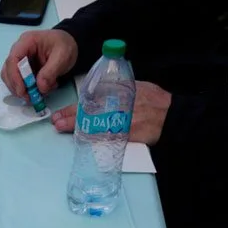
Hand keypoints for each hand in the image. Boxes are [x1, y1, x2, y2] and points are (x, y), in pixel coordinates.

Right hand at [0, 29, 77, 96]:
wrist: (67, 46)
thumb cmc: (64, 45)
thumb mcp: (62, 56)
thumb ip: (51, 72)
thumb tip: (40, 87)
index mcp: (27, 41)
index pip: (13, 59)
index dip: (14, 77)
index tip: (22, 90)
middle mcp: (19, 50)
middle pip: (8, 71)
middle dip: (17, 87)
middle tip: (30, 97)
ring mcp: (19, 61)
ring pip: (10, 79)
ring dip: (20, 90)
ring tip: (35, 95)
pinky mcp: (21, 71)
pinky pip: (17, 83)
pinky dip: (25, 90)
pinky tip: (37, 90)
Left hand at [51, 81, 171, 142]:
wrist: (170, 115)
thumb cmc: (154, 99)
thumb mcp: (134, 87)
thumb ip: (117, 90)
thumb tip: (98, 94)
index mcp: (119, 91)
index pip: (90, 99)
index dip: (73, 108)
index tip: (60, 113)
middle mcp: (117, 105)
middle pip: (88, 113)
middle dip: (70, 118)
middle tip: (56, 122)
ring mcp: (120, 121)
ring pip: (93, 125)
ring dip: (76, 128)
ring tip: (62, 128)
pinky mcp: (126, 135)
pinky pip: (105, 139)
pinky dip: (92, 140)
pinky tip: (81, 140)